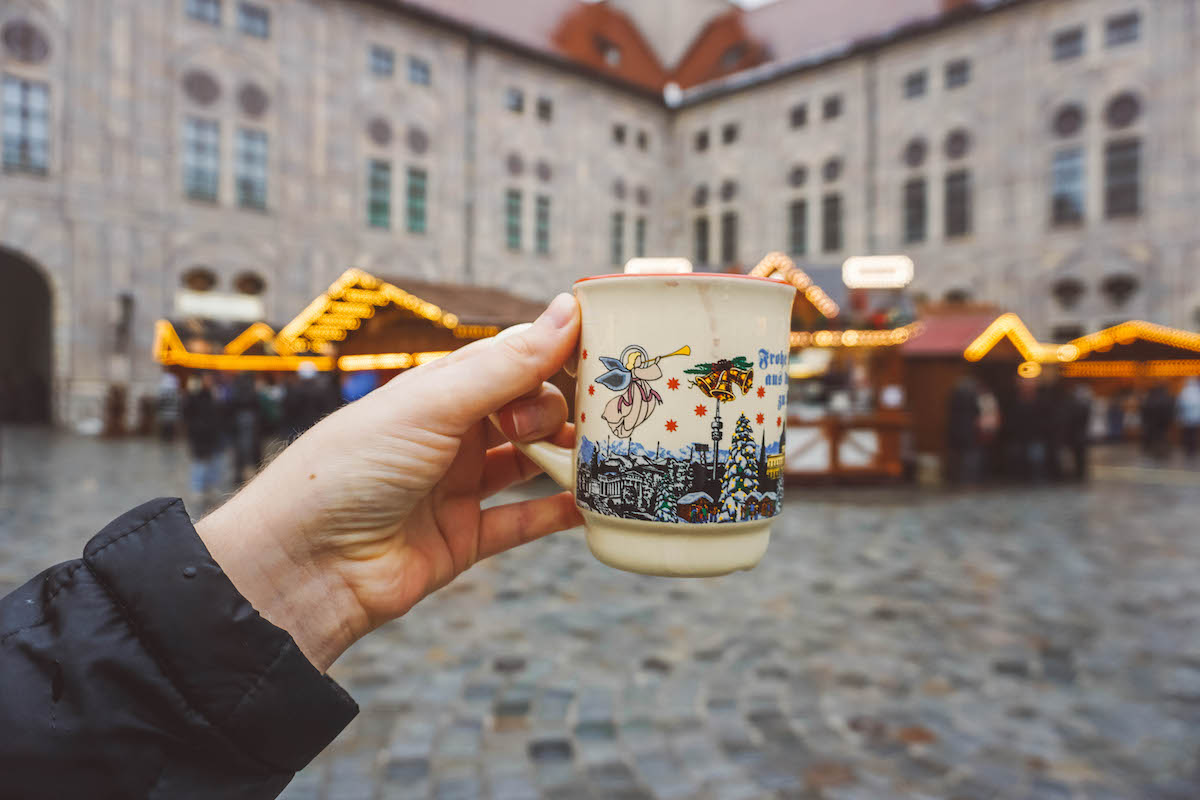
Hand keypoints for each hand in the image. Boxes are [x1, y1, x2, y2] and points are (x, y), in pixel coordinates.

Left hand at [196, 294, 581, 671]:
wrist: (303, 567)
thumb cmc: (350, 469)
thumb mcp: (432, 405)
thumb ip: (505, 365)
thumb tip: (565, 309)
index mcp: (438, 390)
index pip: (513, 358)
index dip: (558, 352)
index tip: (608, 351)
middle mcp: (450, 433)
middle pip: (528, 410)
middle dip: (561, 410)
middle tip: (588, 420)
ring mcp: (458, 486)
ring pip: (530, 463)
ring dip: (567, 458)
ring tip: (608, 456)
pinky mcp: (464, 538)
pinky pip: (523, 521)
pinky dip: (558, 513)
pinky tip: (594, 503)